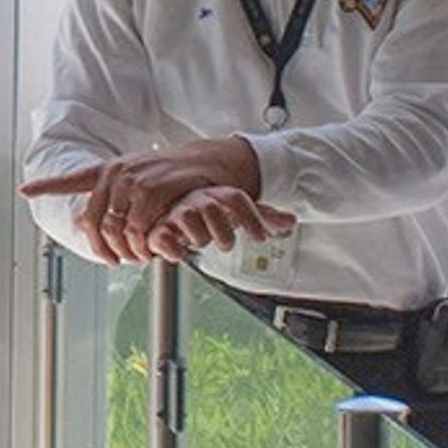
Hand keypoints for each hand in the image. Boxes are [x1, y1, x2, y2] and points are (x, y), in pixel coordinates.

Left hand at [22, 138, 265, 264]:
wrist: (208, 162)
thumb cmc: (171, 175)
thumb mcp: (137, 178)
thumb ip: (111, 196)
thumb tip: (82, 218)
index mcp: (107, 170)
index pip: (71, 179)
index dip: (46, 185)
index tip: (24, 190)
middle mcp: (115, 172)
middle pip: (93, 220)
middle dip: (102, 248)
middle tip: (116, 262)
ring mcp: (134, 179)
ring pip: (115, 227)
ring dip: (125, 250)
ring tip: (138, 259)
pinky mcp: (155, 188)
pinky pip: (139, 226)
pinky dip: (143, 244)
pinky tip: (151, 251)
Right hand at [143, 182, 295, 256]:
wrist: (168, 213)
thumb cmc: (204, 214)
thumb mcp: (234, 212)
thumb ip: (261, 216)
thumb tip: (290, 220)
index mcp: (215, 194)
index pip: (235, 198)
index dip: (251, 218)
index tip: (260, 237)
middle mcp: (195, 201)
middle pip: (210, 206)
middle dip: (222, 229)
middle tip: (226, 243)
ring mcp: (175, 214)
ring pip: (187, 216)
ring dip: (199, 235)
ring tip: (202, 243)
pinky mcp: (158, 230)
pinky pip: (162, 235)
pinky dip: (171, 246)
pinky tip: (179, 253)